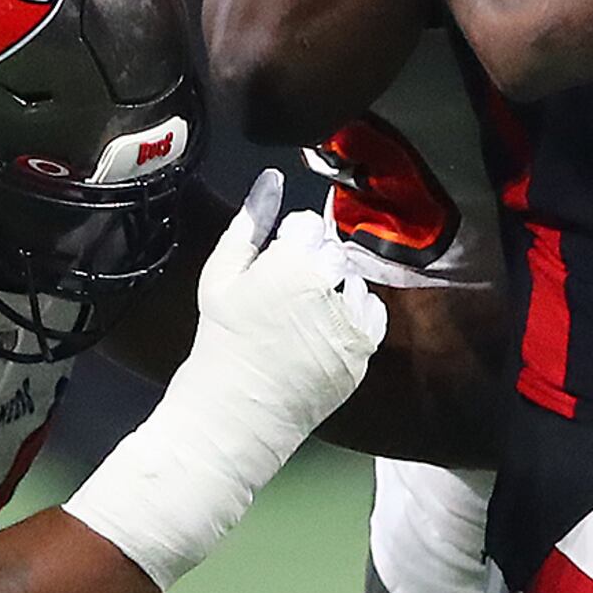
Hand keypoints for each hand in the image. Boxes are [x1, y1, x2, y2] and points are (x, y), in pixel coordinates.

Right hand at [182, 170, 387, 443]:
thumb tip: (271, 179)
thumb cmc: (222, 341)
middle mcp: (330, 286)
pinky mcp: (364, 351)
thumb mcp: (221, 275)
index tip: (270, 268)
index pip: (307, 224)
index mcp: (294, 262)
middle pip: (332, 250)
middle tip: (281, 297)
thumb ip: (250, 222)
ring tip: (298, 320)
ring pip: (352, 280)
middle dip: (311, 264)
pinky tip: (320, 333)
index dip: (286, 243)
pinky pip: (370, 313)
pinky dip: (352, 317)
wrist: (236, 412)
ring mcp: (352, 321)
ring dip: (333, 290)